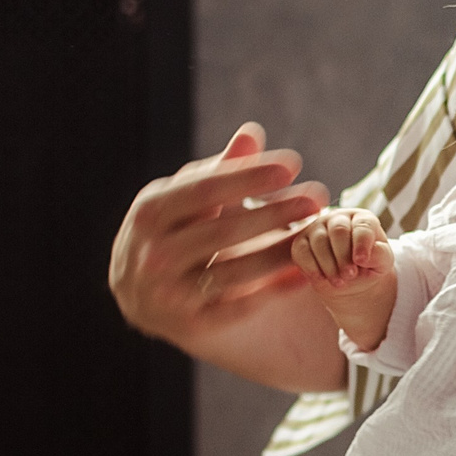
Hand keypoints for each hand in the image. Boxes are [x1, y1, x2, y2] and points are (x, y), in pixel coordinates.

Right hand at [108, 123, 329, 350]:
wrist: (137, 293)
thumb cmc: (169, 228)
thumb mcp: (184, 195)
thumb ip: (220, 169)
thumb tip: (252, 133)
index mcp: (151, 212)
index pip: (204, 190)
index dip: (249, 177)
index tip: (292, 164)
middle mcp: (155, 255)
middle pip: (224, 232)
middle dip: (274, 213)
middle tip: (317, 196)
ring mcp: (171, 293)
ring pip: (235, 271)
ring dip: (281, 251)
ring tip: (316, 229)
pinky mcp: (192, 323)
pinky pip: (241, 306)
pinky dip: (275, 289)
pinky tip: (305, 272)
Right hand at [289, 207, 391, 295]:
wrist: (349, 280)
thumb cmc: (368, 266)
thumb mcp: (382, 263)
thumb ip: (380, 255)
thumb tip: (365, 256)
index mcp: (362, 219)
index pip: (362, 225)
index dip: (362, 243)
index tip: (362, 261)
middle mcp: (339, 218)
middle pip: (338, 230)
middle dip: (344, 256)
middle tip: (350, 275)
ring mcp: (318, 227)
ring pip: (319, 240)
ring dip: (329, 264)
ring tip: (339, 282)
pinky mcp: (301, 241)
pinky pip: (301, 250)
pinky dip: (311, 266)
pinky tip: (321, 278)